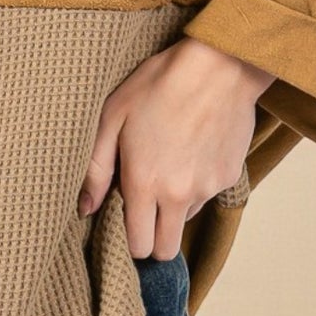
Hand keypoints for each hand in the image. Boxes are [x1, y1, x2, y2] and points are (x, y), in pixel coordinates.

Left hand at [77, 39, 275, 259]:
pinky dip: (199, 182)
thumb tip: (84, 207)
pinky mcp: (230, 176)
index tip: (124, 219)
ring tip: (169, 164)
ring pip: (187, 219)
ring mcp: (208, 187)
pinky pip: (209, 194)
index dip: (129, 239)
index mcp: (145, 184)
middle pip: (166, 249)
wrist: (218, 65)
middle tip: (145, 209)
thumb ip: (95, 168)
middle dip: (153, 238)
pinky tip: (192, 149)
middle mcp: (179, 195)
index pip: (138, 246)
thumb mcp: (112, 116)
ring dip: (175, 205)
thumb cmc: (158, 84)